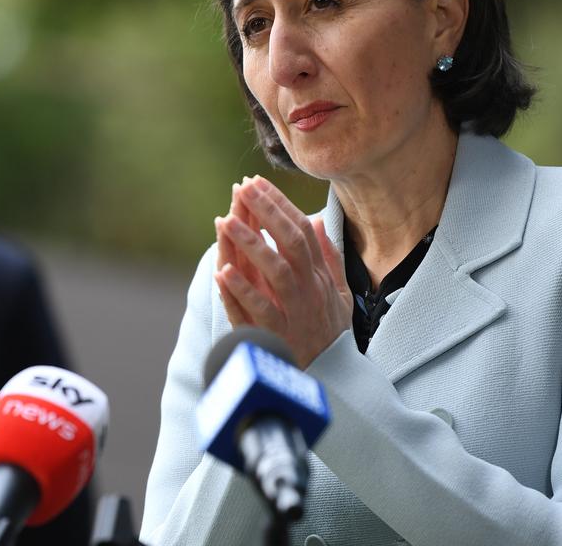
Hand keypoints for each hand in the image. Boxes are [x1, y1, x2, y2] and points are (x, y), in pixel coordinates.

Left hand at [213, 176, 352, 366]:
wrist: (334, 380)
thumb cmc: (331, 333)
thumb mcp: (339, 292)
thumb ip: (328, 258)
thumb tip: (317, 223)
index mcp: (319, 276)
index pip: (300, 231)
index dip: (279, 205)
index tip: (256, 182)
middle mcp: (309, 290)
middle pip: (289, 245)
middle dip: (266, 214)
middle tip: (242, 189)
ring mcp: (295, 313)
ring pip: (274, 273)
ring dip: (250, 246)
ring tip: (226, 221)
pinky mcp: (279, 338)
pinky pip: (259, 312)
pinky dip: (240, 293)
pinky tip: (222, 273)